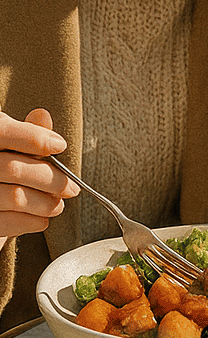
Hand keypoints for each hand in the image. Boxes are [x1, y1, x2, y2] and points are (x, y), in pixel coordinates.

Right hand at [0, 108, 78, 249]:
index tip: (60, 145)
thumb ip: (25, 134)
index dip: (33, 137)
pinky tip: (42, 220)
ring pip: (15, 197)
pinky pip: (7, 222)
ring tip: (57, 205)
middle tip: (71, 188)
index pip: (2, 131)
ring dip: (44, 203)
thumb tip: (43, 115)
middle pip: (14, 168)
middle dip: (50, 179)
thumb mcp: (10, 149)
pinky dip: (31, 222)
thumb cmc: (2, 173)